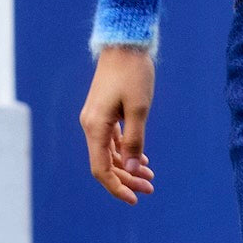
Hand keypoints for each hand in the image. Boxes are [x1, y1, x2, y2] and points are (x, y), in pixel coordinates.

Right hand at [80, 45, 155, 204]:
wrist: (125, 43)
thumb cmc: (134, 73)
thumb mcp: (139, 108)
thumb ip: (134, 139)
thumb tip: (131, 168)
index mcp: (95, 126)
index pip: (101, 169)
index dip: (117, 187)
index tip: (135, 199)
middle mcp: (91, 125)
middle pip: (106, 163)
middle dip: (127, 178)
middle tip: (150, 187)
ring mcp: (96, 118)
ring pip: (110, 152)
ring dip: (127, 165)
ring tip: (150, 175)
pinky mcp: (104, 111)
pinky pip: (112, 139)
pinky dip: (125, 150)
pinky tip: (141, 157)